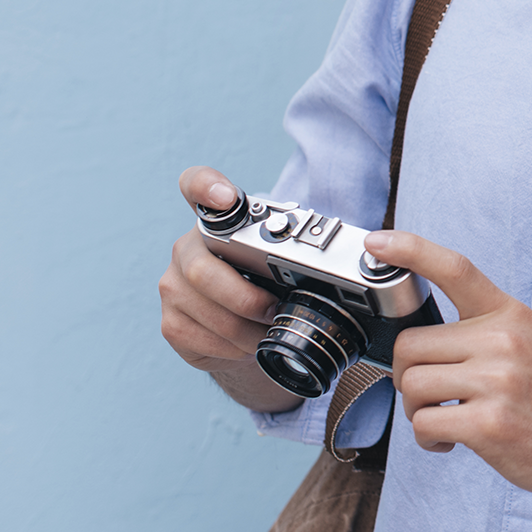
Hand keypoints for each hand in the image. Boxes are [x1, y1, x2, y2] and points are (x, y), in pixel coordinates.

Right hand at [158, 166, 299, 413]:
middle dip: (244, 297)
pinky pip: (196, 335)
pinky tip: (247, 344)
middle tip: (274, 310)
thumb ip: (300, 249)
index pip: (197, 187)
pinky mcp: (170, 322)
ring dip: (242, 327)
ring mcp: (173, 286)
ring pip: (201, 306)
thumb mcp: (289, 263)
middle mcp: (188, 249)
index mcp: (218, 223)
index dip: (207, 186)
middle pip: (199, 269)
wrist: (247, 335)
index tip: (227, 198)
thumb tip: (361, 250)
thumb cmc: (272, 289)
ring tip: (267, 332)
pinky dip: (230, 345)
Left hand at [365, 230, 531, 504]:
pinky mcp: (489, 423)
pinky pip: (423, 423)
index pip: (456, 269)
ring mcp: (498, 380)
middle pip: (410, 345)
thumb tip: (418, 343)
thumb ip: (481, 333)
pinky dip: (429, 439)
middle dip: (409, 375)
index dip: (411, 251)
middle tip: (435, 395)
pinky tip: (453, 441)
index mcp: (511, 315)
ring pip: (411, 385)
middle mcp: (503, 340)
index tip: (377, 243)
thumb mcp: (529, 344)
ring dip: (418, 410)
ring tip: (448, 419)